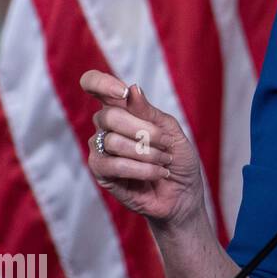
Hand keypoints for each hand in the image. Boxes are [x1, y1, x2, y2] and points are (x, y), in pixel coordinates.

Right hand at [79, 69, 204, 227]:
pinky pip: (113, 165)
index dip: (101, 83)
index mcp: (122, 109)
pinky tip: (157, 173)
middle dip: (144, 130)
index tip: (122, 92)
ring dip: (147, 153)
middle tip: (166, 143)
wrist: (183, 194)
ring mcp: (101, 149)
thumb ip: (150, 113)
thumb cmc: (178, 159)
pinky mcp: (101, 173)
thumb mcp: (172, 132)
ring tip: (165, 161)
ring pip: (112, 141)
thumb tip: (132, 89)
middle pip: (108, 115)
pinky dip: (142, 168)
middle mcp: (106, 127)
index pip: (94, 85)